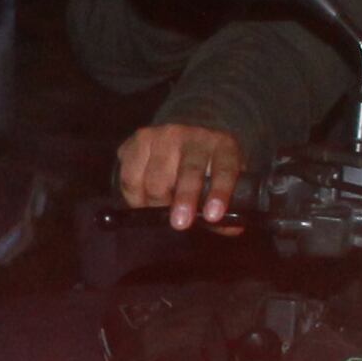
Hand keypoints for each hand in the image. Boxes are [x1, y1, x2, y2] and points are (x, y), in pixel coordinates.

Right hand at [117, 122, 253, 230]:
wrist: (187, 132)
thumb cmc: (209, 166)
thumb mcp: (228, 179)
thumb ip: (231, 205)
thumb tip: (230, 228)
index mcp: (222, 145)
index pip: (224, 169)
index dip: (219, 192)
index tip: (212, 216)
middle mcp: (193, 135)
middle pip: (186, 172)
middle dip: (182, 201)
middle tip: (179, 224)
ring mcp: (164, 135)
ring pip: (154, 179)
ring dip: (155, 203)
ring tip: (161, 211)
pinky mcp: (140, 138)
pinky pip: (130, 177)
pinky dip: (134, 197)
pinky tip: (143, 201)